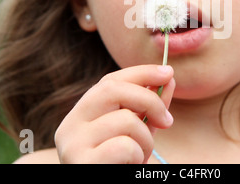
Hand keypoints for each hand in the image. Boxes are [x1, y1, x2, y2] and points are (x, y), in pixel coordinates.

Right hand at [54, 64, 174, 163]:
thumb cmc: (121, 165)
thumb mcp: (138, 132)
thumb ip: (150, 107)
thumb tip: (169, 78)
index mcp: (82, 114)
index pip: (110, 81)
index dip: (141, 73)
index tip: (169, 73)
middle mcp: (70, 125)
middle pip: (113, 90)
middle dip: (149, 100)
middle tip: (168, 121)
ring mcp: (71, 145)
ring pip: (125, 120)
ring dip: (146, 139)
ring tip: (141, 157)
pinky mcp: (81, 163)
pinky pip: (124, 146)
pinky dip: (137, 156)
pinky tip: (130, 167)